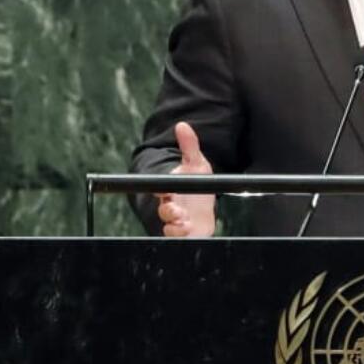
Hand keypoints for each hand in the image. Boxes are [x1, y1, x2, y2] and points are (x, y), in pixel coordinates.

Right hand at [156, 122, 216, 236]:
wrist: (204, 209)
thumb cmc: (198, 187)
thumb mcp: (197, 165)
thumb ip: (189, 146)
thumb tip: (182, 125)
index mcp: (171, 190)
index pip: (160, 189)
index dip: (159, 191)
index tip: (163, 192)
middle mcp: (171, 207)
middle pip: (163, 210)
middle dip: (168, 211)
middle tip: (177, 210)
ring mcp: (177, 222)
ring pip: (169, 227)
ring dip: (176, 225)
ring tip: (185, 221)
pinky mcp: (185, 234)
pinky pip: (178, 238)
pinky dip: (182, 235)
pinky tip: (189, 230)